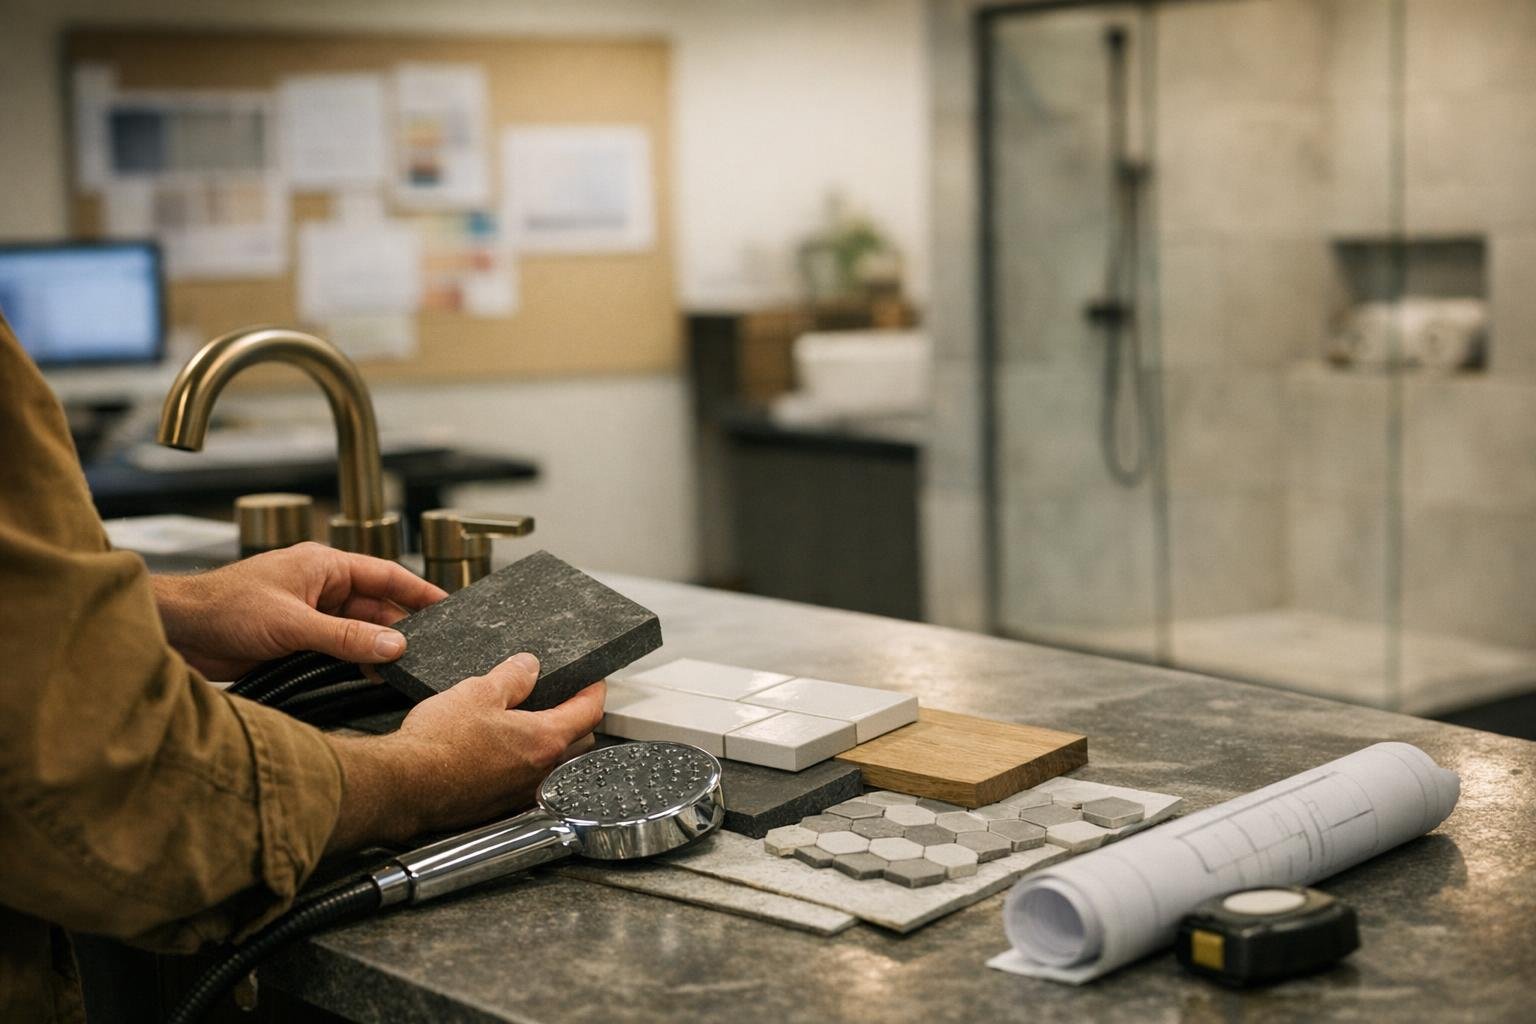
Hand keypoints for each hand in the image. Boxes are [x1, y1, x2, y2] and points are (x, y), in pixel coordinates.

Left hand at [152, 542, 447, 678]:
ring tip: (399, 669)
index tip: (447, 605)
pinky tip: (365, 679)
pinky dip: (352, 662)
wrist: (177, 632)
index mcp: (323, 566)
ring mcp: (308, 614)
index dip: (418, 590)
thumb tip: (393, 646)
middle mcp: (319, 587)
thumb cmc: (222, 607)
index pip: (385, 574)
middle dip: (399, 628)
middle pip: (375, 607)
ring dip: (373, 649)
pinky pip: (336, 650)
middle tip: (427, 650)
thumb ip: (346, 637)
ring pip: (356, 631)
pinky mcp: (295, 640)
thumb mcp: (294, 623)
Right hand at [325, 653, 606, 848]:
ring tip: (532, 720)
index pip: (590, 711)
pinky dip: (527, 763)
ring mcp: (521, 793)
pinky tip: (504, 749)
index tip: (593, 679)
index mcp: (545, 740)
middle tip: (566, 697)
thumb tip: (529, 666)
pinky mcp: (499, 806)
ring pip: (555, 764)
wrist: (404, 785)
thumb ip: (512, 677)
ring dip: (553, 742)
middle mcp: (540, 772)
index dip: (595, 689)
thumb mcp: (478, 692)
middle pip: (580, 740)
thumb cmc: (437, 745)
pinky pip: (528, 781)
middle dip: (579, 717)